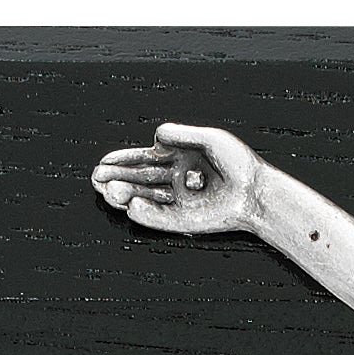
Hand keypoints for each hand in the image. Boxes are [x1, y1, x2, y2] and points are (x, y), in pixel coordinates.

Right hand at [91, 120, 260, 234]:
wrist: (257, 192)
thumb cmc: (240, 164)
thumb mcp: (211, 139)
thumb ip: (182, 135)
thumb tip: (156, 135)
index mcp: (178, 159)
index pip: (144, 159)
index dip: (123, 161)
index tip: (104, 162)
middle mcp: (175, 181)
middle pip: (139, 180)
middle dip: (117, 179)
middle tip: (96, 179)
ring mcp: (179, 201)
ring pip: (145, 198)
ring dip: (125, 195)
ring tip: (108, 191)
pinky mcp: (186, 220)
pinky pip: (160, 218)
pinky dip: (146, 213)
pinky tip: (132, 206)